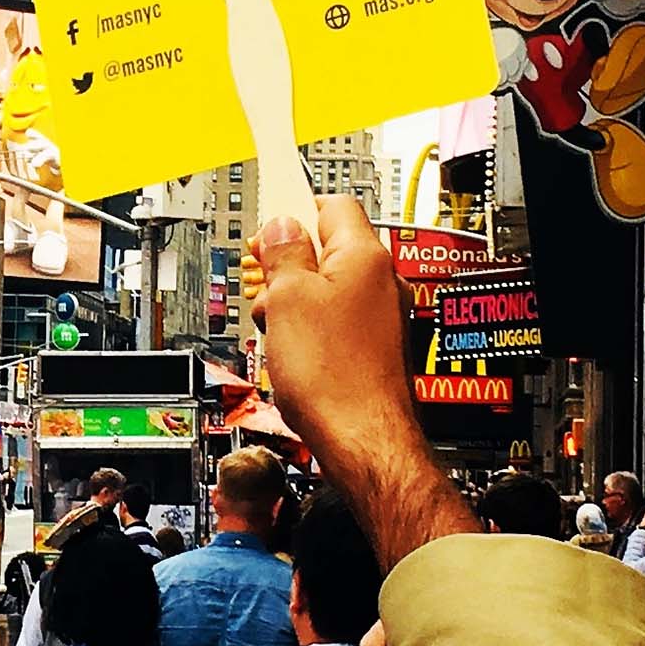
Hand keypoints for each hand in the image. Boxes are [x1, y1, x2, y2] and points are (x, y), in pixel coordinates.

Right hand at [251, 196, 476, 567]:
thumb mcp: (287, 300)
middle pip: (323, 247)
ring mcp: (379, 315)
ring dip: (292, 301)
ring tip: (278, 329)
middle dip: (285, 263)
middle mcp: (379, 281)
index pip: (329, 203)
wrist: (362, 442)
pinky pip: (332, 320)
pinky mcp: (371, 346)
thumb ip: (282, 254)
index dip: (291, 208)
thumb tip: (280, 228)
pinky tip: (293, 354)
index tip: (266, 212)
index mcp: (364, 256)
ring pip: (324, 287)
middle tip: (264, 285)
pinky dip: (307, 329)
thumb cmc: (335, 378)